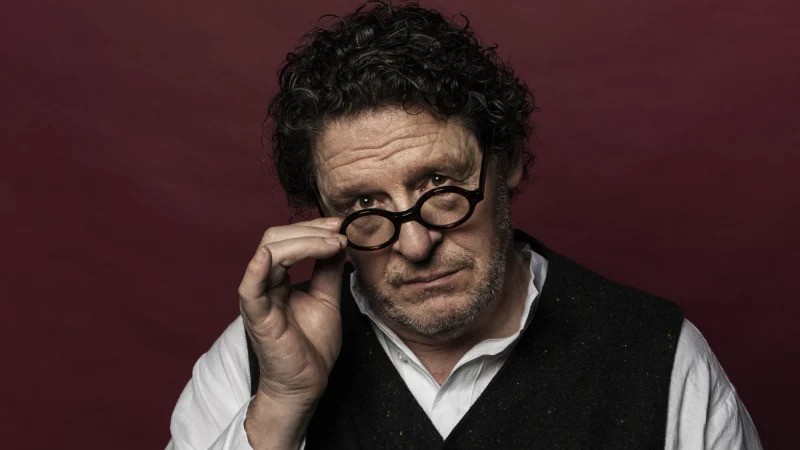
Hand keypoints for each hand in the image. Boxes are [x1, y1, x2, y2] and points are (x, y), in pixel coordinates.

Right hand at [238, 217, 346, 445]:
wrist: (307, 383)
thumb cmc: (312, 345)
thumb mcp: (327, 298)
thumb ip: (328, 270)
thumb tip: (339, 241)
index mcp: (278, 278)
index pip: (288, 238)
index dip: (314, 227)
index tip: (341, 226)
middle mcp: (264, 283)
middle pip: (276, 238)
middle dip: (310, 229)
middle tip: (339, 231)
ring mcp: (258, 298)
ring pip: (269, 252)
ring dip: (304, 242)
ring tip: (333, 245)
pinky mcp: (257, 316)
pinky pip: (250, 287)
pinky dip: (258, 268)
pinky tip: (270, 255)